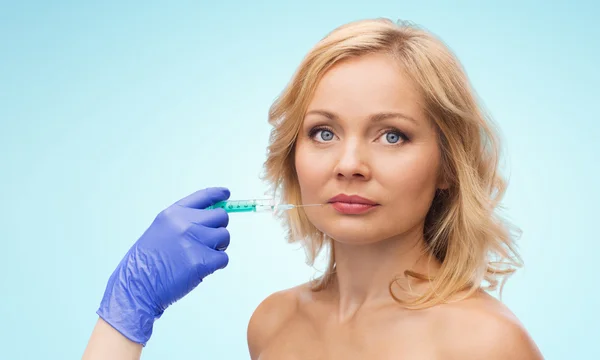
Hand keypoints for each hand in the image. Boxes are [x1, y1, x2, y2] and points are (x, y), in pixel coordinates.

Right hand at [96, 187, 230, 345]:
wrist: (136, 288)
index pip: (203, 197)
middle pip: (221, 216)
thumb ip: (183, 222)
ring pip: (225, 236)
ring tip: (198, 257)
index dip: (217, 194)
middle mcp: (185, 223)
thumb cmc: (147, 263)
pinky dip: (216, 265)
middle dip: (218, 228)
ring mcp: (195, 241)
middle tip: (207, 243)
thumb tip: (212, 218)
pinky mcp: (202, 262)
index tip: (226, 194)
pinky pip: (223, 258)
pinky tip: (199, 270)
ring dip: (218, 247)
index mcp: (173, 214)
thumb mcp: (160, 231)